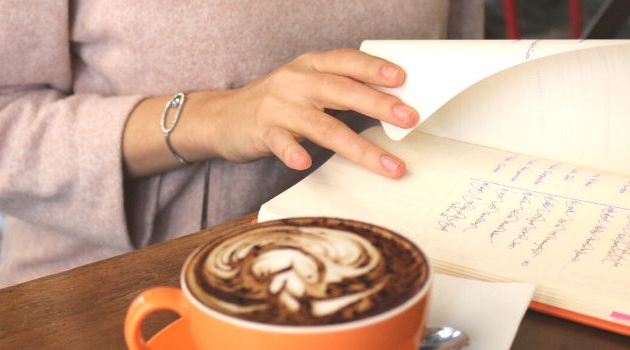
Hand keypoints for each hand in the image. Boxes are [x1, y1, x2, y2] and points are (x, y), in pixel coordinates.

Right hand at [201, 48, 417, 178]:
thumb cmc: (275, 103)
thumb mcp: (306, 86)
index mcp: (311, 66)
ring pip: (322, 125)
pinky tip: (304, 162)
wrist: (222, 117)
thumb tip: (390, 103)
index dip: (374, 68)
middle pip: (341, 91)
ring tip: (387, 164)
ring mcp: (278, 107)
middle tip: (408, 118)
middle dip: (378, 104)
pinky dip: (292, 151)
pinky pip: (280, 143)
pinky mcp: (262, 131)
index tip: (402, 78)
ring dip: (358, 146)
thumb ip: (339, 89)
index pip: (347, 62)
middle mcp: (296, 82)